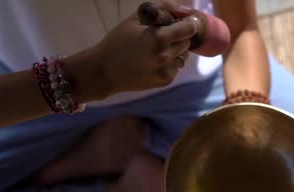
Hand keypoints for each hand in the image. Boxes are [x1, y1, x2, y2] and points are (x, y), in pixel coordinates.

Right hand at [67, 1, 198, 99]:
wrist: (104, 70)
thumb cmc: (118, 41)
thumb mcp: (136, 18)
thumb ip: (163, 9)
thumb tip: (185, 11)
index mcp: (159, 38)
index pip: (190, 28)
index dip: (189, 22)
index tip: (185, 21)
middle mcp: (166, 56)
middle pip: (187, 41)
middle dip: (179, 36)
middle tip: (162, 35)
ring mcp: (167, 71)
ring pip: (184, 55)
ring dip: (176, 50)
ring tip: (156, 49)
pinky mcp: (165, 81)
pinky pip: (176, 67)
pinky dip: (170, 62)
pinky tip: (153, 61)